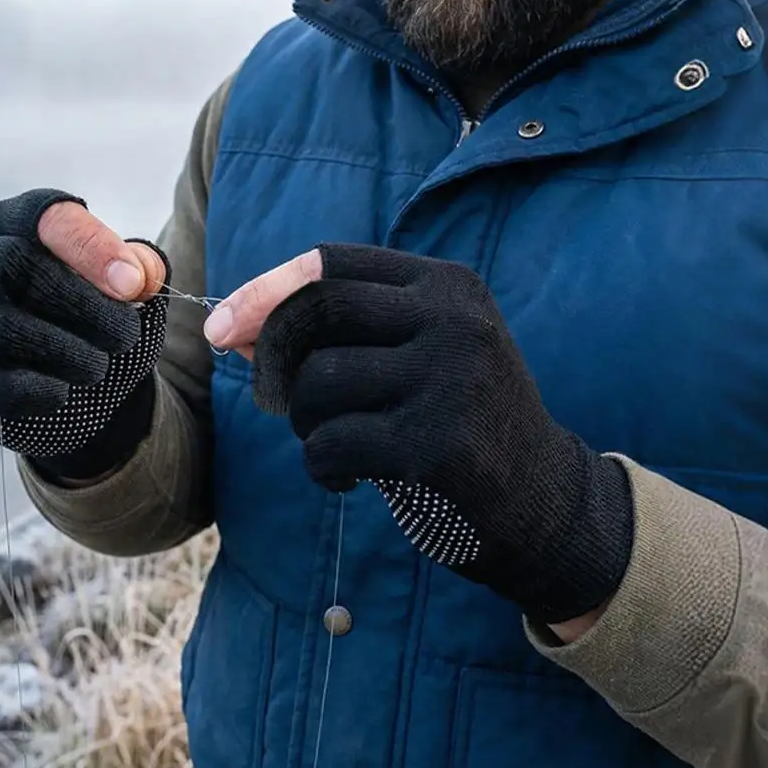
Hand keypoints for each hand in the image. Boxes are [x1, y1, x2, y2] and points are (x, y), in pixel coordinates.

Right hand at [0, 189, 167, 477]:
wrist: (76, 386)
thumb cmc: (97, 317)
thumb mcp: (128, 287)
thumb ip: (141, 269)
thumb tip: (137, 278)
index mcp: (18, 224)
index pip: (46, 217)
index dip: (92, 248)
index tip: (134, 287)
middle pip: (8, 264)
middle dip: (76, 302)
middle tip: (124, 334)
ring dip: (61, 351)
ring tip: (97, 367)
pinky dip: (33, 390)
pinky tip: (63, 392)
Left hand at [210, 244, 632, 624]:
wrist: (543, 503)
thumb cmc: (461, 421)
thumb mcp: (420, 353)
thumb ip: (340, 333)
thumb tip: (235, 326)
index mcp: (448, 286)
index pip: (332, 264)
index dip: (266, 290)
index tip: (224, 327)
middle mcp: (454, 323)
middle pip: (317, 312)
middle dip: (275, 358)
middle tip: (280, 402)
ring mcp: (449, 383)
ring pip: (317, 383)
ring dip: (304, 423)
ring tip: (333, 445)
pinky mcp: (435, 448)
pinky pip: (330, 446)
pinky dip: (321, 467)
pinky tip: (348, 480)